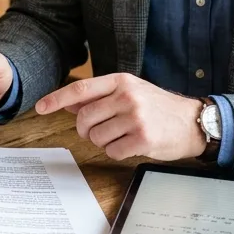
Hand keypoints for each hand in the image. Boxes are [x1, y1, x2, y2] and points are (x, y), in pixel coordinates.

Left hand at [36, 73, 206, 161]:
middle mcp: (127, 96)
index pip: (80, 90)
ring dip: (104, 142)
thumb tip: (68, 103)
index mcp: (121, 81)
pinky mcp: (143, 139)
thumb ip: (100, 96)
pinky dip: (117, 151)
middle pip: (84, 118)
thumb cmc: (158, 107)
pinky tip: (132, 145)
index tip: (40, 107)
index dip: (56, 99)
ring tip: (123, 135)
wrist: (193, 121)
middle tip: (101, 131)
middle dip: (86, 130)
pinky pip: (112, 151)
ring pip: (96, 137)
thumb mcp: (130, 92)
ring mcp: (136, 118)